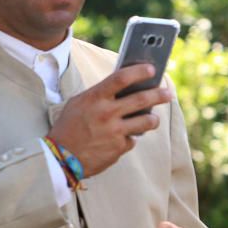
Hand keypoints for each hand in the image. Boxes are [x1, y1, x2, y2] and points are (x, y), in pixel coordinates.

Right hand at [47, 63, 172, 176]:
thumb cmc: (68, 127)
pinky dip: (129, 138)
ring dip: (153, 119)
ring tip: (154, 118)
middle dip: (159, 95)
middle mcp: (107, 113)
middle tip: (167, 93)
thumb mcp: (78, 104)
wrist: (60, 157)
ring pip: (146, 122)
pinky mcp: (118, 148)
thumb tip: (122, 88)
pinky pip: (132, 140)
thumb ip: (99, 95)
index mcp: (95, 98)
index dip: (139, 71)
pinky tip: (121, 138)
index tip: (151, 69)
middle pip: (142, 99)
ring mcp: (114, 131)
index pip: (122, 78)